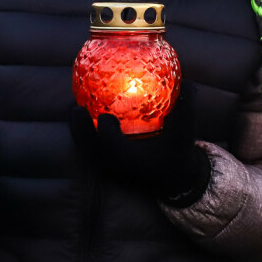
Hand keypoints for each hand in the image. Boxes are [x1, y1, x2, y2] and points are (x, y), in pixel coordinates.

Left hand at [69, 82, 211, 205]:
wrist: (174, 180)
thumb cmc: (178, 155)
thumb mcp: (187, 133)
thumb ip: (188, 108)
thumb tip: (188, 82)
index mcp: (132, 160)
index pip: (113, 147)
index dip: (105, 130)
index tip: (106, 115)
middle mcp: (116, 166)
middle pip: (88, 148)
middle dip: (79, 127)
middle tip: (74, 106)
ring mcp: (108, 168)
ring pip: (84, 148)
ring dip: (77, 128)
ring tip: (73, 105)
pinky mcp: (105, 166)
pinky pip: (87, 148)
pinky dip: (83, 132)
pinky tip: (84, 112)